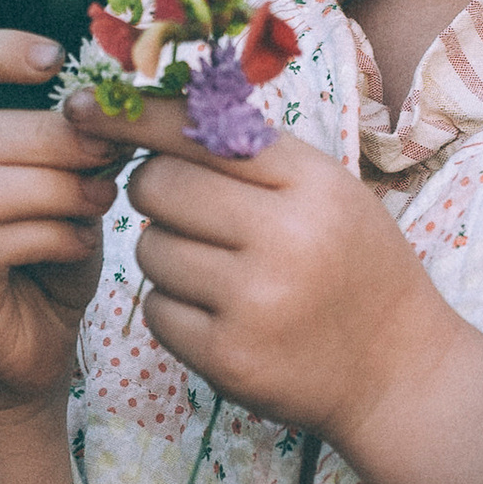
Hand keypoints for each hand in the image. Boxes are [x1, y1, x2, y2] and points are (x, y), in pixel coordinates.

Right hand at [0, 31, 120, 410]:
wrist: (27, 358)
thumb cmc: (48, 263)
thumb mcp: (66, 192)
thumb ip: (72, 152)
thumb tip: (107, 108)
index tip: (56, 59)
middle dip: (50, 138)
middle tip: (109, 151)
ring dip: (47, 189)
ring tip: (100, 199)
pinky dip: (44, 237)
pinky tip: (80, 244)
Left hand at [65, 92, 482, 483]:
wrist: (399, 375)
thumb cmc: (355, 268)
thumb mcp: (329, 192)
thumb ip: (252, 152)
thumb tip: (152, 108)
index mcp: (312, 182)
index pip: (197, 130)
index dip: (130, 117)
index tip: (83, 108)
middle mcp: (285, 236)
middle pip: (156, 186)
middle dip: (153, 192)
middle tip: (186, 210)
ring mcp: (255, 301)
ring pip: (149, 250)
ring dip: (167, 254)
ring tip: (221, 270)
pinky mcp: (228, 357)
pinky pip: (155, 310)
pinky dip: (174, 308)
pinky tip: (220, 314)